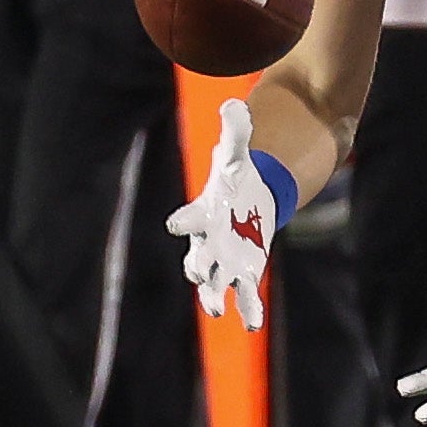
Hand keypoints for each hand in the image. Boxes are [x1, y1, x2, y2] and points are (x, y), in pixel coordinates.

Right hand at [165, 100, 274, 331]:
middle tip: (196, 275)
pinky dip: (248, 309)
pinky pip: (244, 294)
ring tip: (218, 308)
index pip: (188, 218)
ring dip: (214, 296)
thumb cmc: (235, 179)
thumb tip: (234, 103)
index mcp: (203, 214)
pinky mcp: (245, 272)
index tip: (174, 225)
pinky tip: (252, 323)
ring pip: (215, 283)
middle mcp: (208, 242)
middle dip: (196, 266)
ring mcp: (225, 260)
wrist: (248, 200)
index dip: (182, 221)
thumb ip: (234, 131)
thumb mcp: (236, 154)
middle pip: (196, 258)